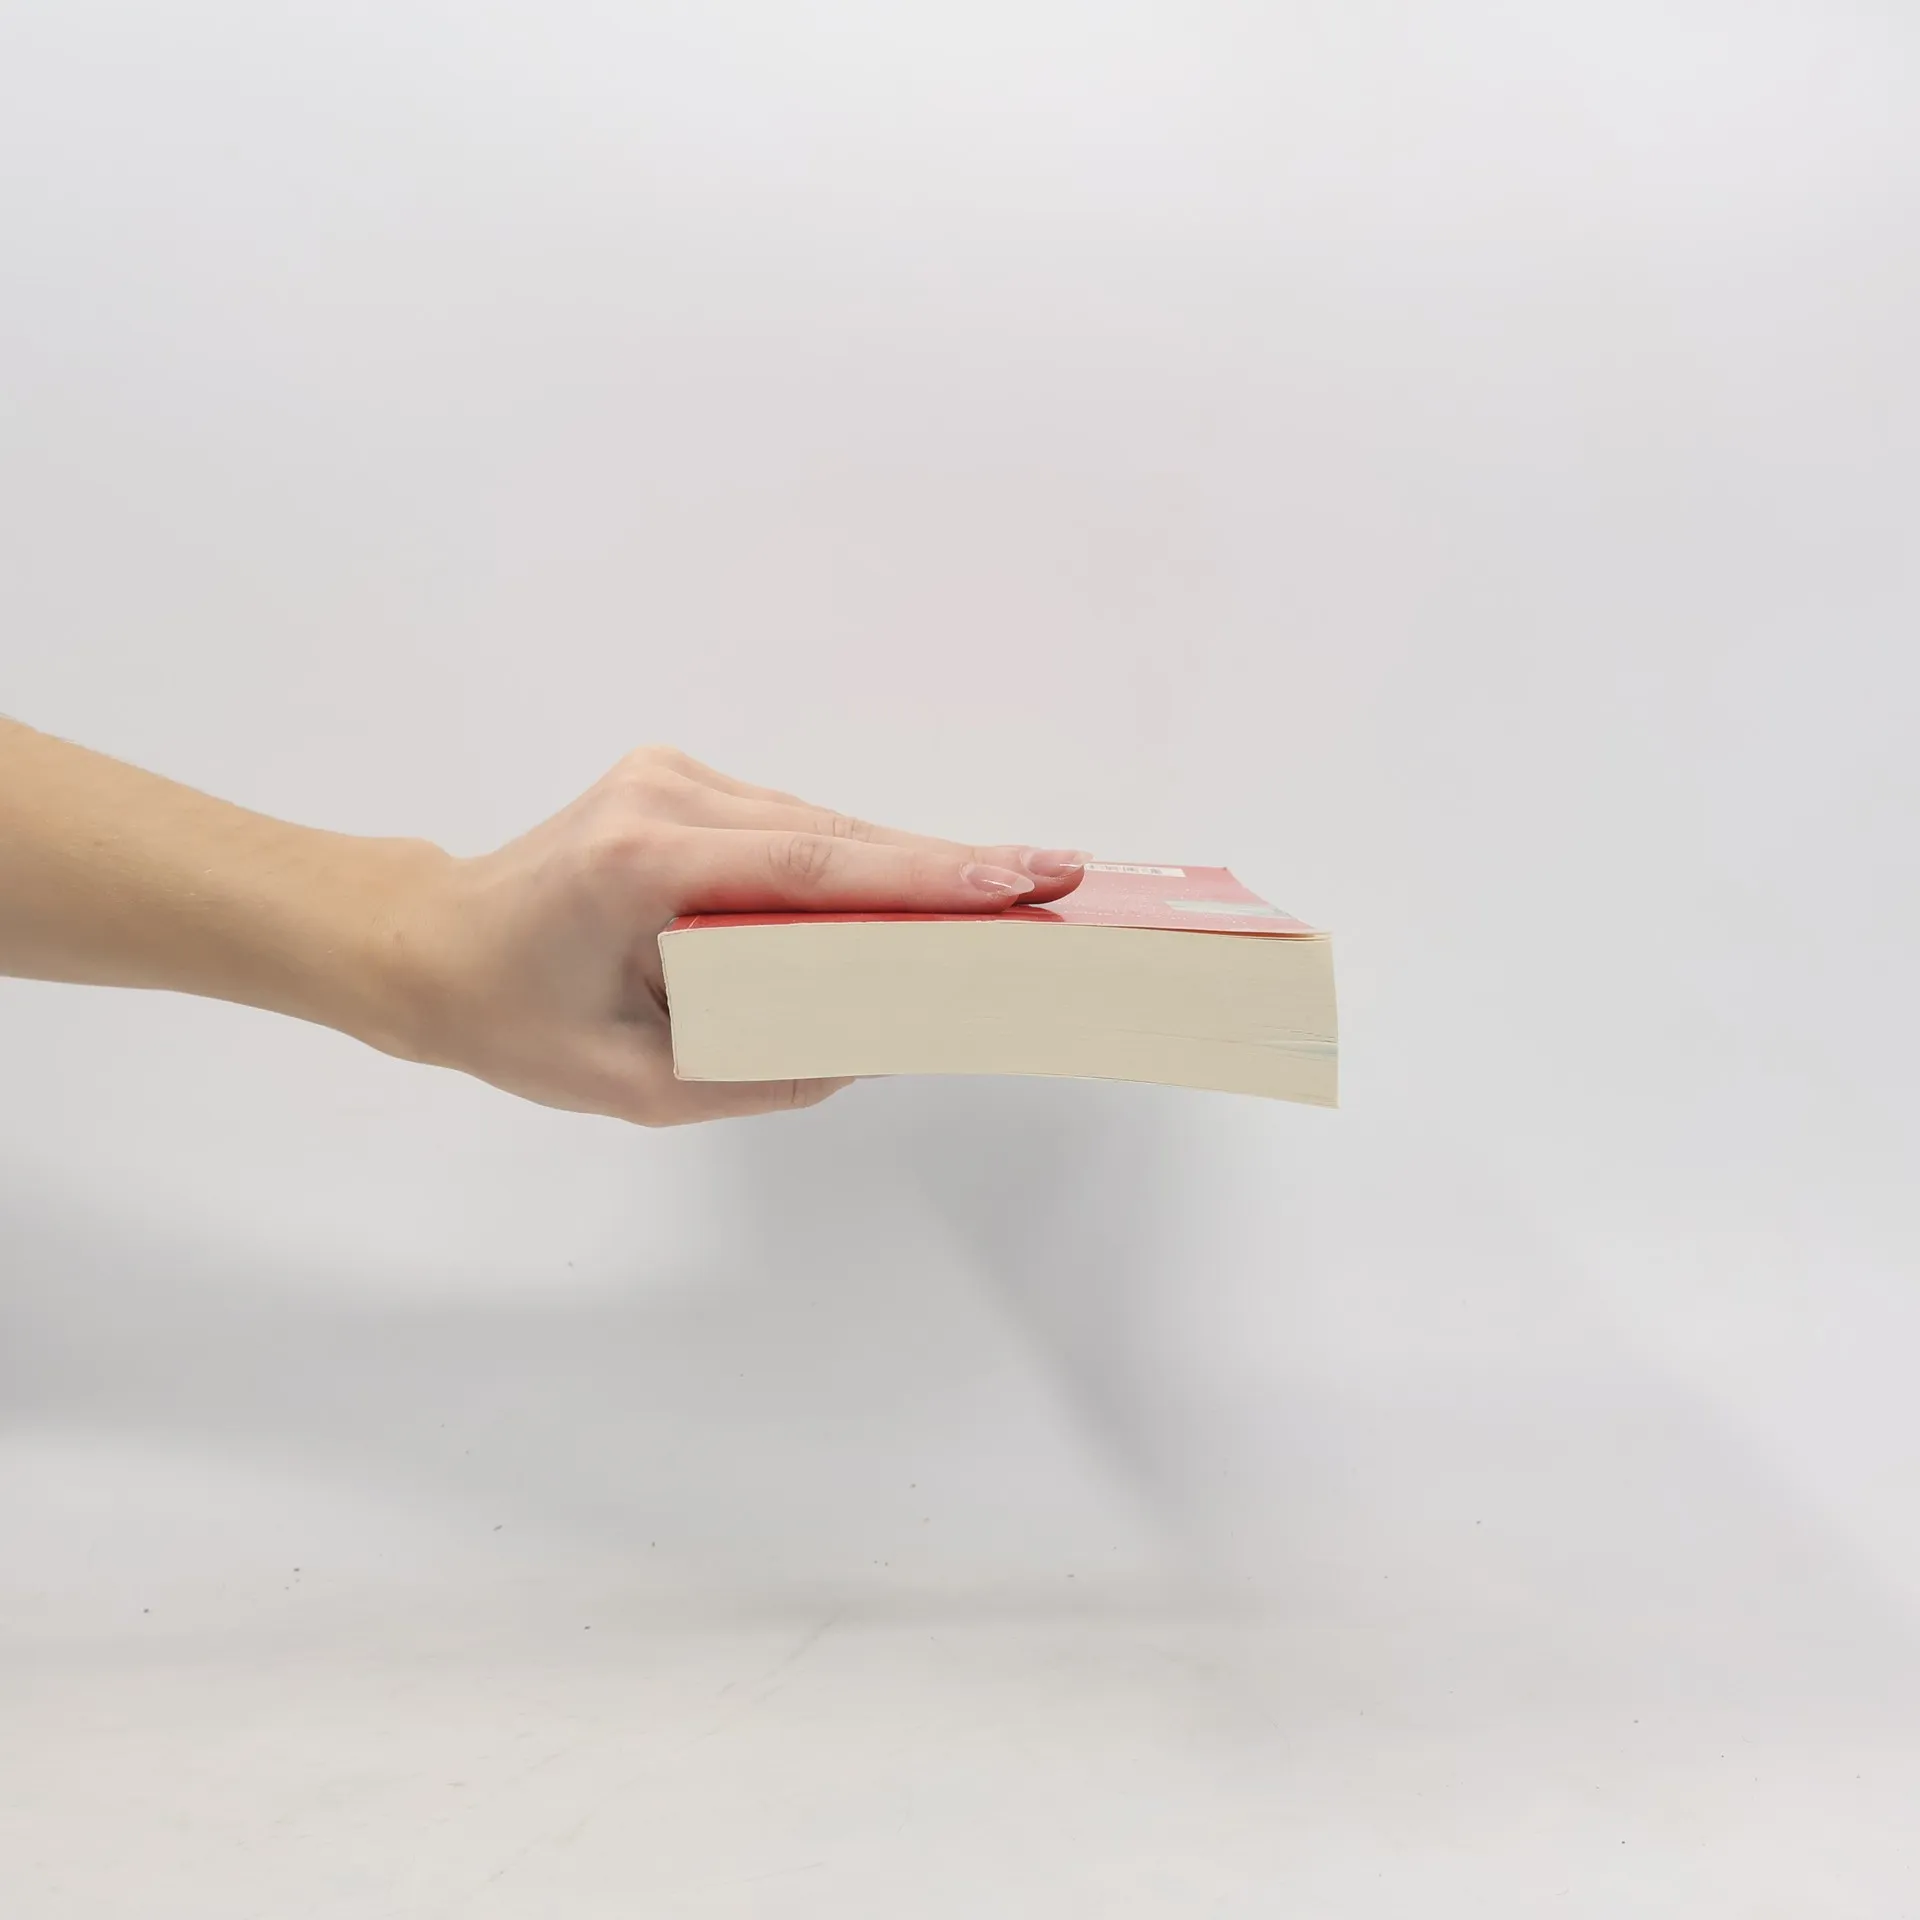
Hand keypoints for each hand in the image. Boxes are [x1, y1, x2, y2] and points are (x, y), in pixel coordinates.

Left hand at [411, 746, 1088, 1124]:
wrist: (429, 944)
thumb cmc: (511, 1018)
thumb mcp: (635, 1085)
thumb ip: (760, 1069)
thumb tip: (876, 1042)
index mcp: (639, 863)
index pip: (809, 866)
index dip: (924, 874)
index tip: (1018, 881)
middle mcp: (661, 797)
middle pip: (836, 834)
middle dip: (949, 865)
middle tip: (1055, 881)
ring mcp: (669, 778)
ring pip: (821, 825)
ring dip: (907, 864)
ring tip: (1006, 895)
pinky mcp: (677, 784)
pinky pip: (791, 826)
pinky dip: (855, 861)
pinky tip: (918, 888)